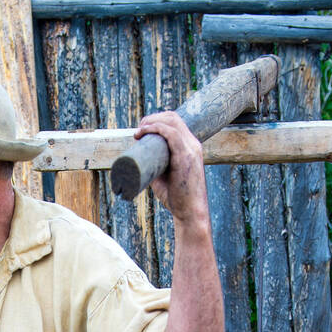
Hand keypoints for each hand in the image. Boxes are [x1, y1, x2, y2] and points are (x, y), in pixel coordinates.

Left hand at [134, 110, 209, 230]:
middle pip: (173, 117)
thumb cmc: (177, 199)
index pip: (176, 122)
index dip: (157, 119)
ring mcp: (191, 150)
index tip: (142, 129)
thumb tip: (139, 162)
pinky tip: (144, 132)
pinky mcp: (185, 157)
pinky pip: (171, 134)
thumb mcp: (165, 177)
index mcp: (191, 147)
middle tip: (138, 130)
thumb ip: (156, 167)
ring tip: (138, 132)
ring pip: (172, 122)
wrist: (190, 213)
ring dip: (152, 122)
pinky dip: (156, 128)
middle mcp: (193, 145)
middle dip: (152, 118)